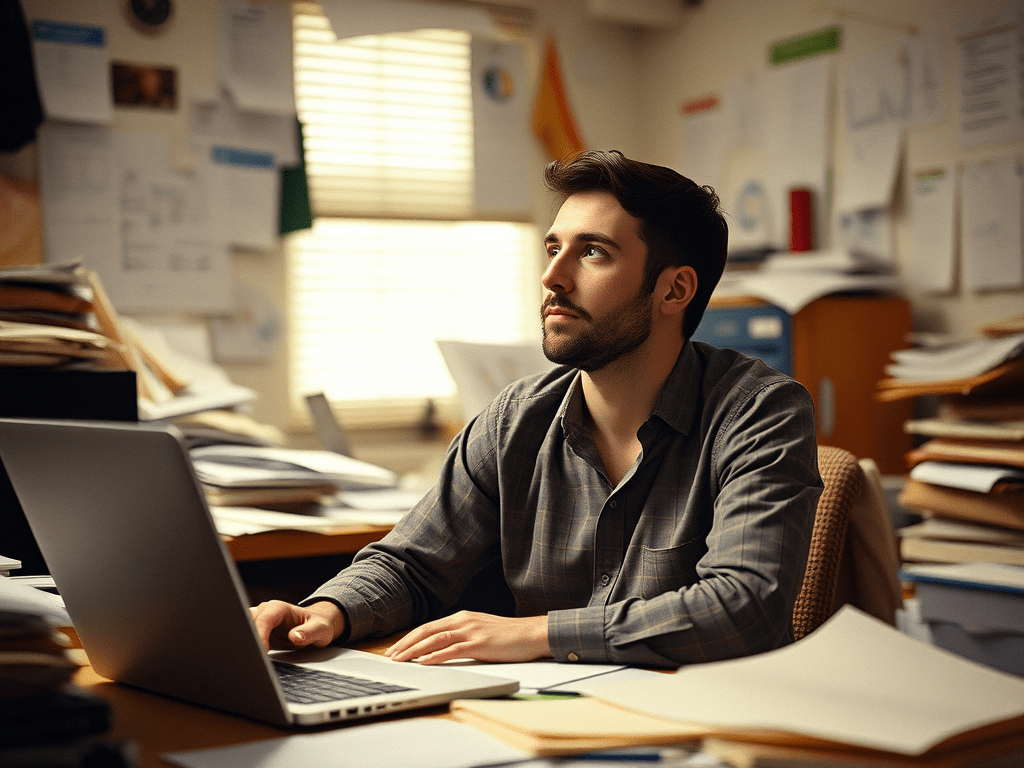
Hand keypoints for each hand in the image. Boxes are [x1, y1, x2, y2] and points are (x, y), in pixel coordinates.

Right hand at [250, 599, 345, 651]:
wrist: (316, 626)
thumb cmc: (319, 625)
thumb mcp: (320, 629)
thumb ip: (309, 633)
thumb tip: (295, 637)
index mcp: (279, 608)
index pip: (264, 620)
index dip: (259, 636)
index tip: (260, 653)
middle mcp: (265, 611)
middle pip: (248, 624)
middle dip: (247, 641)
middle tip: (251, 660)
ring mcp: (259, 621)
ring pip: (242, 630)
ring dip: (244, 644)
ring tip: (249, 660)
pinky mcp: (256, 632)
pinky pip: (245, 638)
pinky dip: (245, 647)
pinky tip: (249, 659)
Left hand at [385, 611, 550, 664]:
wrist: (532, 633)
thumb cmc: (509, 635)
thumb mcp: (481, 630)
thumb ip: (463, 634)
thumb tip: (443, 646)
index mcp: (462, 617)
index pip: (429, 627)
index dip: (410, 638)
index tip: (396, 648)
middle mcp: (463, 621)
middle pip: (426, 631)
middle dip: (405, 644)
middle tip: (390, 656)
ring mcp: (471, 631)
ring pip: (435, 639)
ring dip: (414, 650)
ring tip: (400, 660)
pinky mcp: (479, 643)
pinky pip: (452, 649)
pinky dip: (434, 656)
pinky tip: (423, 661)